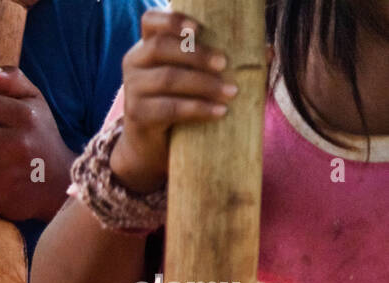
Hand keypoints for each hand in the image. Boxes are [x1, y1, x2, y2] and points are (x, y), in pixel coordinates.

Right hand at [110, 10, 238, 193]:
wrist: (153, 146)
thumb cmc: (179, 102)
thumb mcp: (196, 78)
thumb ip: (223, 61)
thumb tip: (267, 52)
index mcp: (147, 46)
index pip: (150, 21)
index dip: (171, 20)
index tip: (197, 28)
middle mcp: (134, 64)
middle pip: (160, 48)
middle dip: (196, 54)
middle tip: (225, 64)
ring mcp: (132, 90)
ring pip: (167, 78)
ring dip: (204, 84)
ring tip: (231, 92)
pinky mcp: (137, 115)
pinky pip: (169, 108)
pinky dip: (198, 109)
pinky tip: (219, 112)